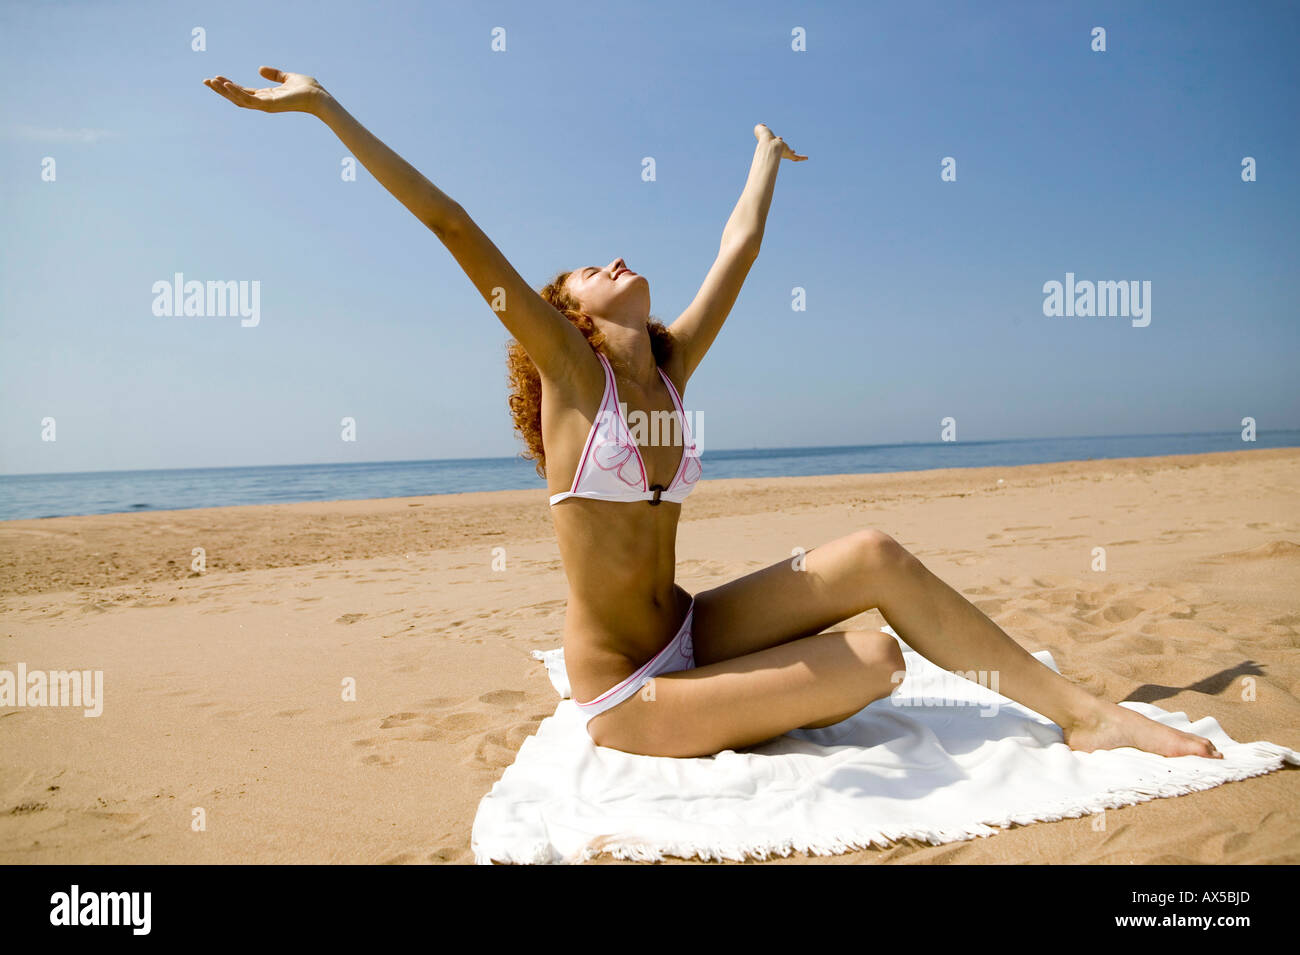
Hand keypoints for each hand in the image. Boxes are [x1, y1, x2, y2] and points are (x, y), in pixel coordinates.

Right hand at [202, 66, 329, 115]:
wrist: (319, 97)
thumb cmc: (307, 89)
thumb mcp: (287, 78)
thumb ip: (274, 75)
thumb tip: (259, 69)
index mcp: (266, 96)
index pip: (243, 92)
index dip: (229, 86)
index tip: (216, 78)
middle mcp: (264, 102)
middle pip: (237, 97)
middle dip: (221, 90)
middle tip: (205, 81)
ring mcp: (266, 105)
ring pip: (239, 100)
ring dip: (224, 91)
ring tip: (211, 82)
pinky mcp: (269, 105)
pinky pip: (248, 100)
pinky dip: (236, 92)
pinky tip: (225, 85)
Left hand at [754, 123, 806, 160]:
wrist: (768, 143)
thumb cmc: (764, 137)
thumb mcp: (761, 130)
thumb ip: (761, 127)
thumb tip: (762, 126)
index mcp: (773, 145)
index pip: (777, 142)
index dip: (779, 139)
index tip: (781, 138)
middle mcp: (778, 150)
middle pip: (784, 151)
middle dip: (789, 150)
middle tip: (793, 150)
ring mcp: (784, 152)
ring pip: (792, 156)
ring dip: (796, 157)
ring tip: (802, 157)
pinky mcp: (789, 154)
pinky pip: (797, 158)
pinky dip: (802, 158)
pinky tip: (807, 158)